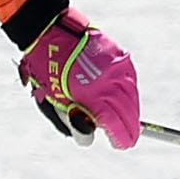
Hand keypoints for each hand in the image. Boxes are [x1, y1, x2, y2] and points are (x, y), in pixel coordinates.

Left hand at [17, 11, 139, 148]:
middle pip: (129, 113)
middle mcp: (110, 82)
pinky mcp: (120, 57)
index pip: (115, 124)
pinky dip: (129, 94)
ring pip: (133, 97)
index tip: (122, 145)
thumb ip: (73, 122)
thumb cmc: (46, 72)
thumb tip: (95, 134)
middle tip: (128, 140)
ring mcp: (118, 68)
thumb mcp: (53, 103)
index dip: (121, 138)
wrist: (50, 33)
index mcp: (92, 96)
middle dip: (129, 128)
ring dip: (131, 112)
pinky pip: (130, 82)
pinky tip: (124, 102)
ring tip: (127, 123)